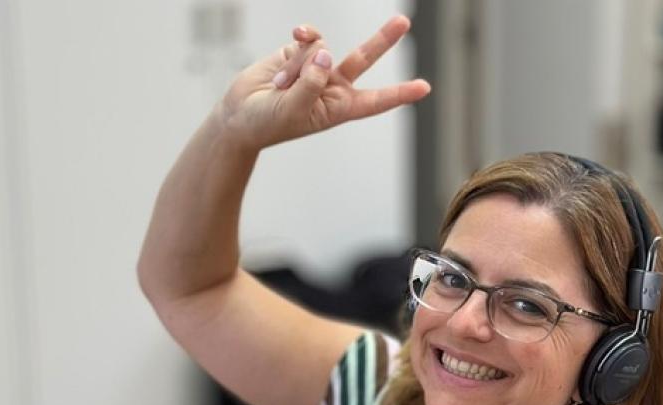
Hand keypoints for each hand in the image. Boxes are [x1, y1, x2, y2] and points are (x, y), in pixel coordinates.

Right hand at [218, 15, 430, 150]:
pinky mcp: (298, 51)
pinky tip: (295, 36)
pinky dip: (300, 38)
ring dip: (297, 65)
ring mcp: (315, 66)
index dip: (398, 93)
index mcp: (337, 108)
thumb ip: (311, 82)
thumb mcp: (291, 111)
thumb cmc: (266, 124)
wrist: (238, 115)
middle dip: (383, 40)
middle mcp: (331, 86)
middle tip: (402, 22)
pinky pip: (308, 37)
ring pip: (321, 49)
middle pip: (363, 59)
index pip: (374, 100)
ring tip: (279, 87)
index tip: (424, 87)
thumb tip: (324, 53)